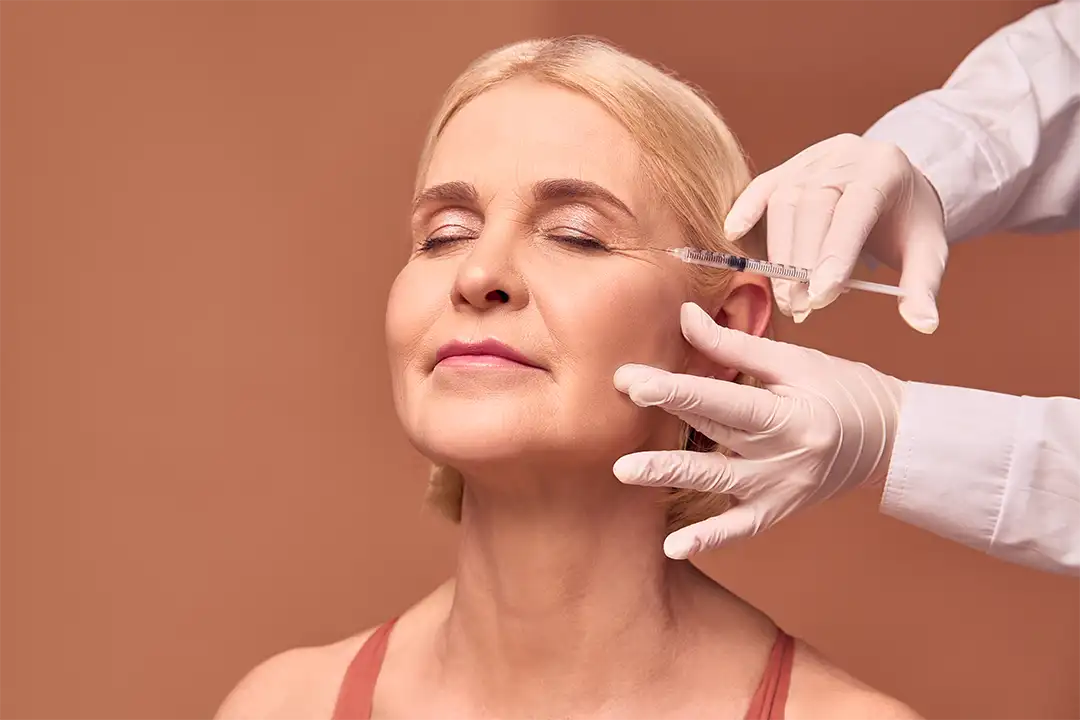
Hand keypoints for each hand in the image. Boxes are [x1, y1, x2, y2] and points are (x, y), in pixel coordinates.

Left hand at [612, 303, 905, 558]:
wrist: (891, 440)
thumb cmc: (842, 390)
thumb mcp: (795, 362)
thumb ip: (734, 346)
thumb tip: (685, 316)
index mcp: (793, 414)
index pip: (724, 400)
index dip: (677, 388)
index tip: (633, 379)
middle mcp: (787, 457)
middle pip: (716, 434)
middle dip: (665, 417)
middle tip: (620, 404)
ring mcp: (782, 489)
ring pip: (718, 481)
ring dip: (670, 476)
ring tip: (624, 472)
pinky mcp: (778, 509)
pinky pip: (740, 528)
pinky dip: (710, 538)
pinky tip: (673, 548)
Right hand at [724, 133, 947, 332]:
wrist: (897, 183)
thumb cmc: (908, 221)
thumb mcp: (927, 251)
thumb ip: (923, 287)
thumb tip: (925, 325)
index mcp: (885, 168)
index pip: (855, 209)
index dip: (835, 254)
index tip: (821, 297)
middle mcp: (846, 155)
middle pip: (814, 206)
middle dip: (803, 262)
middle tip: (800, 308)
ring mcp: (813, 158)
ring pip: (785, 201)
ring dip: (780, 254)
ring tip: (786, 297)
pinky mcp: (788, 167)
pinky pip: (761, 186)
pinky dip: (746, 209)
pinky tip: (734, 235)